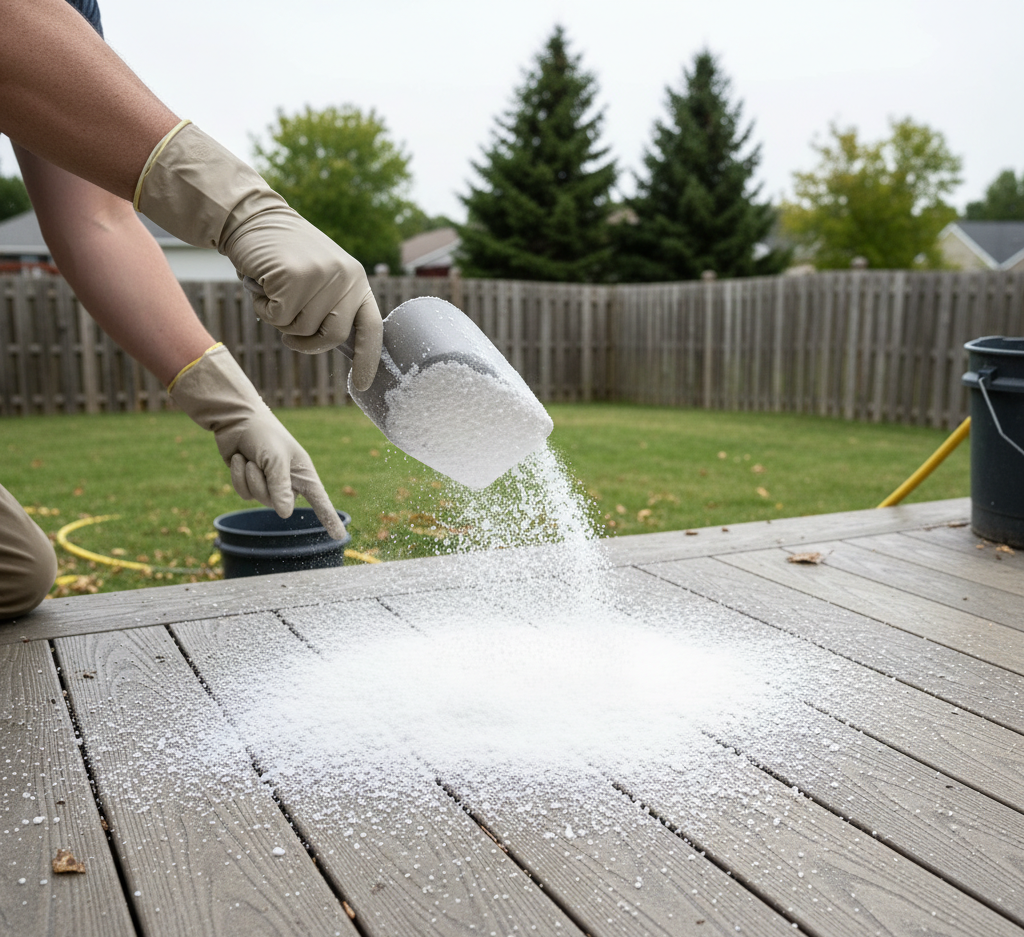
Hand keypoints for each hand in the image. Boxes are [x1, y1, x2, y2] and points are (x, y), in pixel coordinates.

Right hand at [135, 122, 382, 390]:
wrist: (253, 219)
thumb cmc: (283, 255)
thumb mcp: (321, 276)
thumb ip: (332, 303)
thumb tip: (337, 342)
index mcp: (356, 280)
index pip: (371, 327)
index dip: (368, 359)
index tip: (363, 385)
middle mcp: (346, 278)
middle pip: (332, 337)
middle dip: (307, 342)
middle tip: (288, 333)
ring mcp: (322, 277)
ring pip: (300, 329)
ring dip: (279, 318)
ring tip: (275, 288)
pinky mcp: (295, 278)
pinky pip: (278, 318)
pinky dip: (263, 308)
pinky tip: (263, 283)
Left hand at [169, 344, 346, 539]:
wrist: (237, 419)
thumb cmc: (264, 434)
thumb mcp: (275, 459)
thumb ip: (281, 486)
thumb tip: (285, 515)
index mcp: (303, 473)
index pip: (320, 501)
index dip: (329, 518)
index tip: (340, 536)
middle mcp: (288, 481)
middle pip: (277, 503)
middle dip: (263, 484)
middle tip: (257, 463)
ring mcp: (269, 483)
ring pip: (257, 499)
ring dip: (248, 477)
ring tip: (248, 458)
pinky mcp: (250, 482)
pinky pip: (243, 492)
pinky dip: (238, 475)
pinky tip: (239, 458)